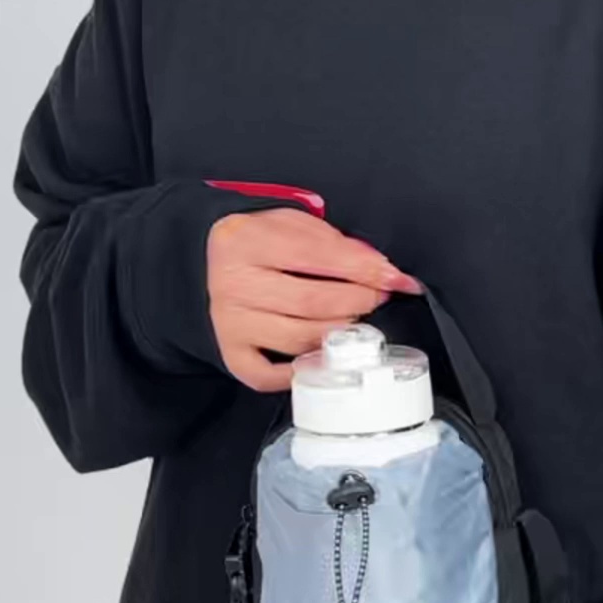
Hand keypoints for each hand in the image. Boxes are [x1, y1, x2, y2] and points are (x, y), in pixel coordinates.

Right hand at [207, 207, 421, 391]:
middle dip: (357, 302)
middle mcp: (231, 284)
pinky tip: (320, 356)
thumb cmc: (259, 246)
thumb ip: (336, 244)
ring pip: (300, 340)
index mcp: (244, 241)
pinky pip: (270, 375)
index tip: (395, 279)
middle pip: (311, 302)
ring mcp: (230, 323)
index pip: (316, 256)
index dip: (363, 269)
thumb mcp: (290, 226)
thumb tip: (385, 272)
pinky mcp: (232, 354)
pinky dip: (302, 370)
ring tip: (352, 322)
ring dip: (338, 334)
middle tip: (375, 299)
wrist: (208, 265)